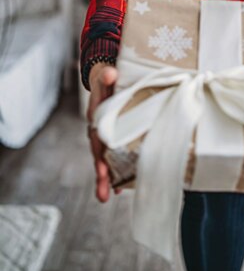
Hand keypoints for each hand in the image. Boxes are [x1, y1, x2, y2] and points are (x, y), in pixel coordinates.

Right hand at [86, 64, 121, 201]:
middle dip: (101, 171)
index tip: (102, 166)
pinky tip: (120, 188)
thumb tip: (110, 74)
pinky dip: (115, 172)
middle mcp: (97, 128)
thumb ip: (107, 74)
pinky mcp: (113, 138)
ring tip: (104, 197)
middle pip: (98, 152)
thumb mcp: (106, 74)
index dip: (99, 151)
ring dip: (105, 178)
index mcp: (96, 115)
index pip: (96, 135)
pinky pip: (113, 157)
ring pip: (104, 158)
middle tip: (103, 191)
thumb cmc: (107, 78)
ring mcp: (104, 135)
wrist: (105, 78)